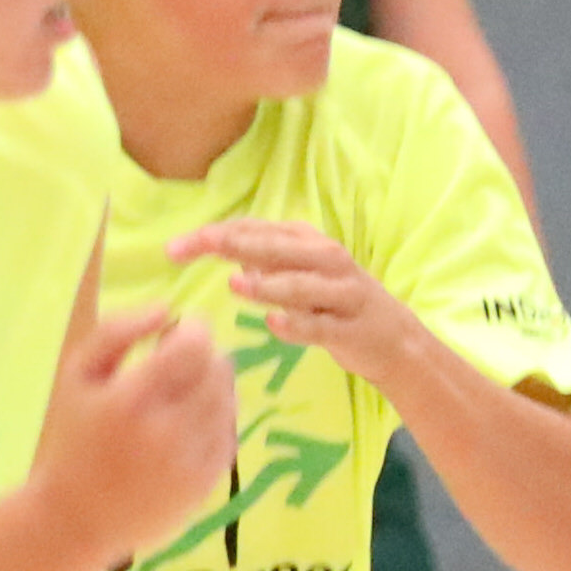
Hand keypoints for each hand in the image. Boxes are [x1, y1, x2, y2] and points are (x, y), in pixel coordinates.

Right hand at [33, 259, 236, 561]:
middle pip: (218, 368)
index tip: (181, 328)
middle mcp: (166, 431)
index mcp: (130, 400)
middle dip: (205, 354)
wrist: (79, 515)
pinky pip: (230, 430)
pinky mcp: (208, 481)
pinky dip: (218, 416)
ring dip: (214, 383)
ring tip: (184, 388)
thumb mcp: (78, 375)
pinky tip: (191, 419)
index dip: (194, 329)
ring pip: (229, 398)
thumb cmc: (74, 437)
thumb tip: (168, 309)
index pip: (193, 345)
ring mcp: (192, 459)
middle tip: (181, 359)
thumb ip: (117, 331)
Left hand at [169, 218, 433, 389]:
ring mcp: (343, 295)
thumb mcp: (301, 274)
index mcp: (309, 243)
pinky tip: (275, 324)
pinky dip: (298, 325)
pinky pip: (321, 327)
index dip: (215, 234)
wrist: (395, 339)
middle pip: (275, 249)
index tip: (174, 248)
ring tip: (235, 287)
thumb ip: (266, 260)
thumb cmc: (337, 303)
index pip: (256, 230)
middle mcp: (328, 260)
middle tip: (197, 247)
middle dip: (233, 246)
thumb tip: (226, 250)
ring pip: (301, 286)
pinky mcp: (352, 330)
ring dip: (268, 286)